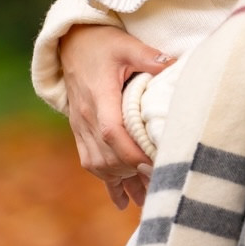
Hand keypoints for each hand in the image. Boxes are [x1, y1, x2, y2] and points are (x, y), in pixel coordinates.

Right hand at [59, 24, 171, 208]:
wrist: (71, 43)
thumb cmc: (102, 43)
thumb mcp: (126, 44)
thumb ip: (149, 56)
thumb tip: (174, 64)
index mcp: (100, 95)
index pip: (112, 131)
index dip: (131, 151)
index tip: (155, 163)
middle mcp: (86, 116)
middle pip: (106, 155)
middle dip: (132, 173)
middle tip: (161, 184)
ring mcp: (80, 125)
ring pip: (98, 163)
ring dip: (122, 181)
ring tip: (148, 197)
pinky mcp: (80, 130)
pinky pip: (90, 162)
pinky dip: (107, 182)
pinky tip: (122, 203)